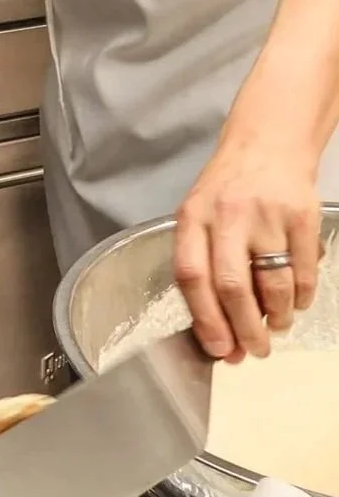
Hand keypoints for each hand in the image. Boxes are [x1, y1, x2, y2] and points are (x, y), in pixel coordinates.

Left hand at [173, 135, 320, 360]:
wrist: (267, 145)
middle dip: (244, 330)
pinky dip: (301, 298)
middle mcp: (228, 215)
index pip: (192, 276)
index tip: (219, 350)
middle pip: (233, 287)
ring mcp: (267, 215)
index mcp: (193, 218)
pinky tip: (295, 303)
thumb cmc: (227, 190)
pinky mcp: (302, 216)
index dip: (205, 320)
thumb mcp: (200, 216)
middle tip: (254, 351)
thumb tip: (219, 334)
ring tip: (275, 327)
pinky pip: (304, 272)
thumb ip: (204, 267)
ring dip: (276, 318)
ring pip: (273, 285)